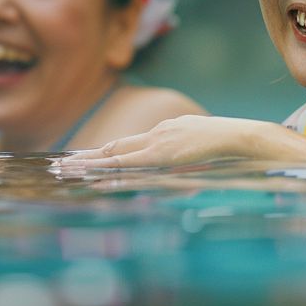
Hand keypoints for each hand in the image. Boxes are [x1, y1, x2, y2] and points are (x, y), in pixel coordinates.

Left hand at [57, 115, 305, 168]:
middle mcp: (159, 133)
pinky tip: (92, 173)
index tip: (88, 158)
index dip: (107, 152)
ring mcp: (159, 141)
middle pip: (117, 146)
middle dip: (89, 156)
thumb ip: (190, 157)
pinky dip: (108, 167)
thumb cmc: (232, 146)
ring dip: (89, 162)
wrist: (242, 136)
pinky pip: (128, 162)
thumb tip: (186, 164)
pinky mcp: (162, 152)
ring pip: (116, 153)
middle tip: (63, 164)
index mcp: (168, 132)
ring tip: (66, 169)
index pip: (131, 144)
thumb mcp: (206, 151)